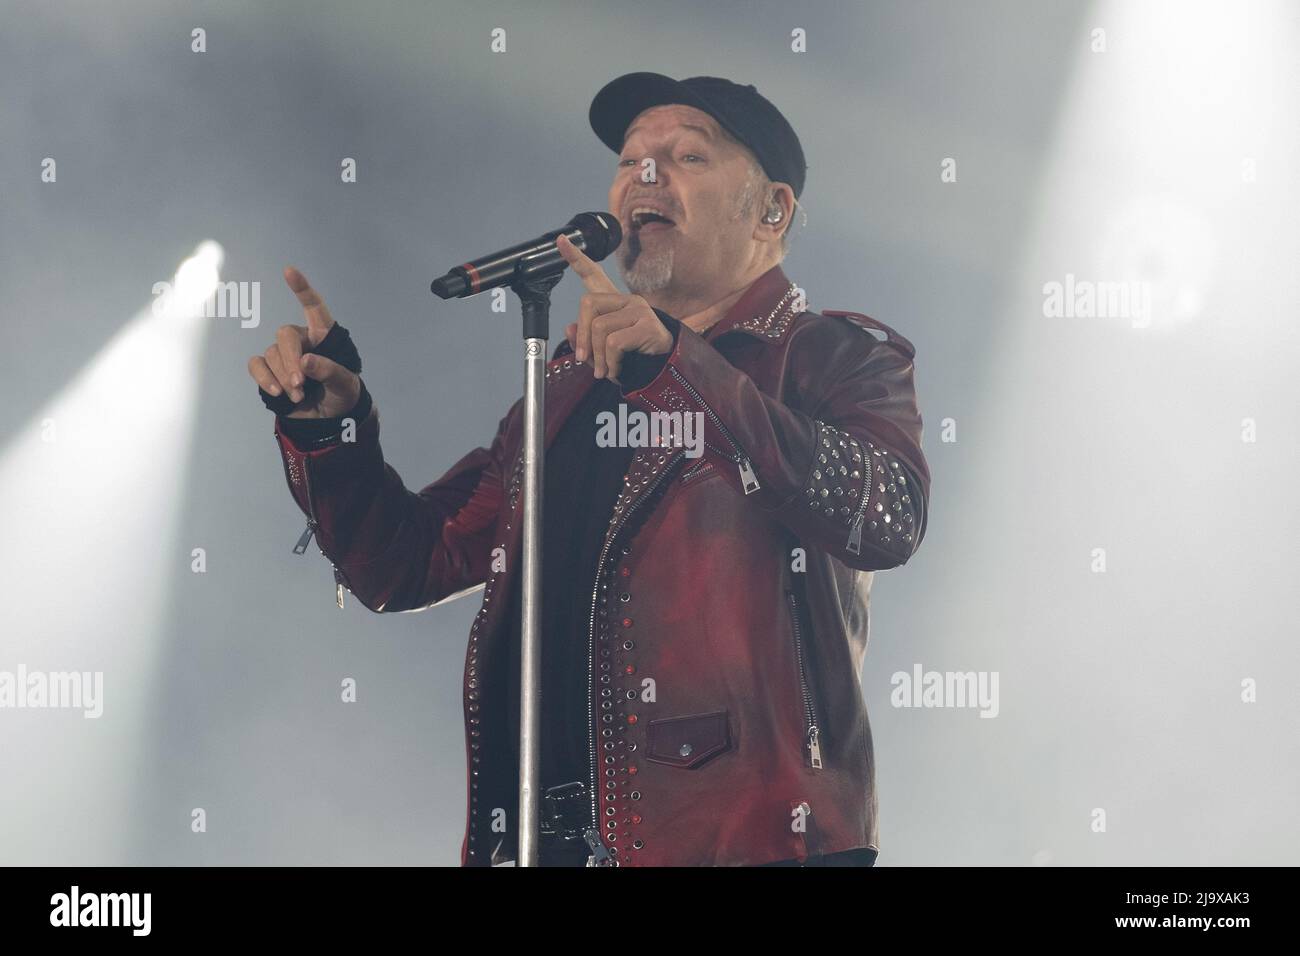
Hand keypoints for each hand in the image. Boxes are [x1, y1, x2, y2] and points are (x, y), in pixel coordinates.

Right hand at [246, 267, 361, 417]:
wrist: (329, 419)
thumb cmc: (342, 394)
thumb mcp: (346, 385)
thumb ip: (330, 371)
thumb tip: (305, 361)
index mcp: (324, 335)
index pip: (313, 307)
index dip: (302, 289)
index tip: (289, 271)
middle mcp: (301, 340)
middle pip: (285, 335)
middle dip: (291, 360)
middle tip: (300, 385)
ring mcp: (283, 355)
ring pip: (271, 354)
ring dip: (283, 377)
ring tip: (298, 396)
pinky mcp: (269, 371)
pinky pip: (257, 365)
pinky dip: (265, 379)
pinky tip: (277, 392)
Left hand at [556, 234, 672, 381]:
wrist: (662, 372)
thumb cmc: (631, 359)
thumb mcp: (600, 353)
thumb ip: (584, 341)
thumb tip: (570, 329)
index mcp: (613, 303)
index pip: (592, 274)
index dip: (575, 257)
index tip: (560, 240)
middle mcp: (626, 300)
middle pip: (588, 303)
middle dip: (581, 335)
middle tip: (582, 359)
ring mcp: (639, 310)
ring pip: (599, 327)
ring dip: (597, 356)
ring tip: (603, 370)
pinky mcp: (647, 325)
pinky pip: (613, 343)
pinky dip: (610, 362)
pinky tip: (615, 370)